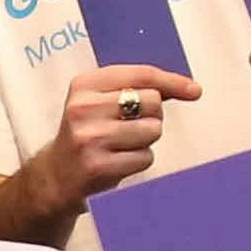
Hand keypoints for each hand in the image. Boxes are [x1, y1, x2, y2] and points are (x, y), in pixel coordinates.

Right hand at [25, 64, 201, 210]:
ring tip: (122, 144)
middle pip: (152, 101)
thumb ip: (139, 88)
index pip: (141, 74)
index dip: (172, 81)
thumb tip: (190, 88)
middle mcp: (83, 108)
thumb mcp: (101, 101)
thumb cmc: (89, 132)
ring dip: (146, 140)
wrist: (56, 176)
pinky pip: (145, 157)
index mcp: (84, 84)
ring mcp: (90, 138)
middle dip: (151, 115)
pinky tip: (119, 161)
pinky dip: (140, 160)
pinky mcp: (99, 166)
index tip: (194, 90)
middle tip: (129, 126)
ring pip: (152, 130)